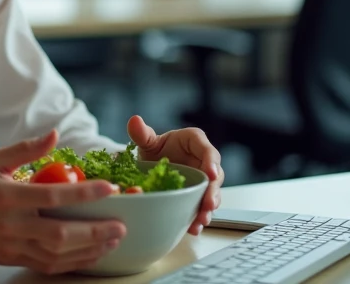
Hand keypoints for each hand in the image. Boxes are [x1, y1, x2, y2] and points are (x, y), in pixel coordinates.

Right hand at [0, 130, 126, 274]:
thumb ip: (25, 149)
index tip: (110, 188)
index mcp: (8, 196)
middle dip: (96, 230)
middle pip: (61, 232)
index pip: (53, 195)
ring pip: (58, 254)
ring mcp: (13, 246)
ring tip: (112, 240)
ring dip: (90, 249)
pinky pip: (48, 266)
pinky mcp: (13, 259)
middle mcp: (12, 224)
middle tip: (121, 225)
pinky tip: (89, 255)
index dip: (84, 193)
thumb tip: (54, 135)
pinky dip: (73, 263)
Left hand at [127, 115, 222, 234]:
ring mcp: (203, 181)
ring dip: (207, 209)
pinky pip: (201, 207)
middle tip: (208, 205)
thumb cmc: (156, 149)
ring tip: (201, 221)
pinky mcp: (198, 196)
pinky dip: (197, 218)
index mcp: (195, 142)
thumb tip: (134, 120)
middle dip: (213, 192)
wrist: (152, 166)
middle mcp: (204, 162)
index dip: (211, 162)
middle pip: (215, 177)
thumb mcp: (148, 141)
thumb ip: (142, 133)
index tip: (210, 174)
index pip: (207, 150)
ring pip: (211, 195)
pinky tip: (193, 228)